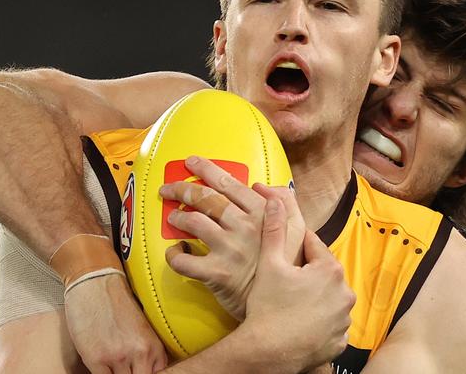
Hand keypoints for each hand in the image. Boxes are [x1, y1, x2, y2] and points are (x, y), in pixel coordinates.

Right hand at [65, 273, 167, 373]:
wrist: (96, 281)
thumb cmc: (116, 303)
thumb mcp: (141, 329)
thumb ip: (145, 352)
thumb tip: (144, 369)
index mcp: (154, 346)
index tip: (137, 370)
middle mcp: (141, 352)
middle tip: (124, 369)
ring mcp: (119, 356)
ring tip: (112, 366)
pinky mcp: (96, 358)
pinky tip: (99, 367)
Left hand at [161, 156, 304, 320]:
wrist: (284, 304)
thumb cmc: (286, 264)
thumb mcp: (297, 228)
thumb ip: (285, 201)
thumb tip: (261, 185)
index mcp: (261, 213)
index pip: (228, 184)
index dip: (206, 169)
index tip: (191, 162)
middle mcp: (245, 227)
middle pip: (206, 199)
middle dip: (183, 188)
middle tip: (168, 188)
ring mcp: (230, 250)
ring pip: (193, 223)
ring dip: (178, 217)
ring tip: (173, 217)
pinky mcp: (217, 274)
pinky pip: (185, 261)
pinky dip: (174, 254)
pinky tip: (174, 251)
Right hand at [244, 198, 354, 372]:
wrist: (268, 352)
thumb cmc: (269, 306)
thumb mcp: (270, 263)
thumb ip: (275, 229)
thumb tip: (275, 200)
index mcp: (330, 270)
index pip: (314, 246)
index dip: (297, 246)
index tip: (285, 251)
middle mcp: (344, 293)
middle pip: (324, 273)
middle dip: (308, 272)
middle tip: (286, 279)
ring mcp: (344, 319)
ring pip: (329, 298)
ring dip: (315, 297)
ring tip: (292, 301)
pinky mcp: (340, 341)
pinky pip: (331, 324)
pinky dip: (320, 321)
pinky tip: (302, 321)